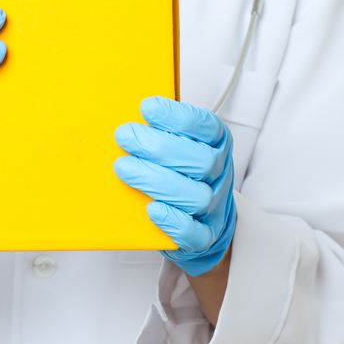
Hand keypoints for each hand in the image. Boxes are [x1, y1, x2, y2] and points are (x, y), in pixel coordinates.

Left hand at [113, 96, 236, 275]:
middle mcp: (219, 174)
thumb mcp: (180, 144)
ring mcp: (214, 206)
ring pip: (196, 196)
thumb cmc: (182, 173)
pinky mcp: (204, 235)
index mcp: (217, 144)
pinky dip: (172, 220)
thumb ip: (161, 130)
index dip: (178, 116)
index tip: (147, 108)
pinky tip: (151, 208)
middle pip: (201, 161)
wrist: (202, 218)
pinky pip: (194, 232)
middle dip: (159, 147)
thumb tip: (127, 120)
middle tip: (126, 137)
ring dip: (157, 181)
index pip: (207, 126)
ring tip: (124, 168)